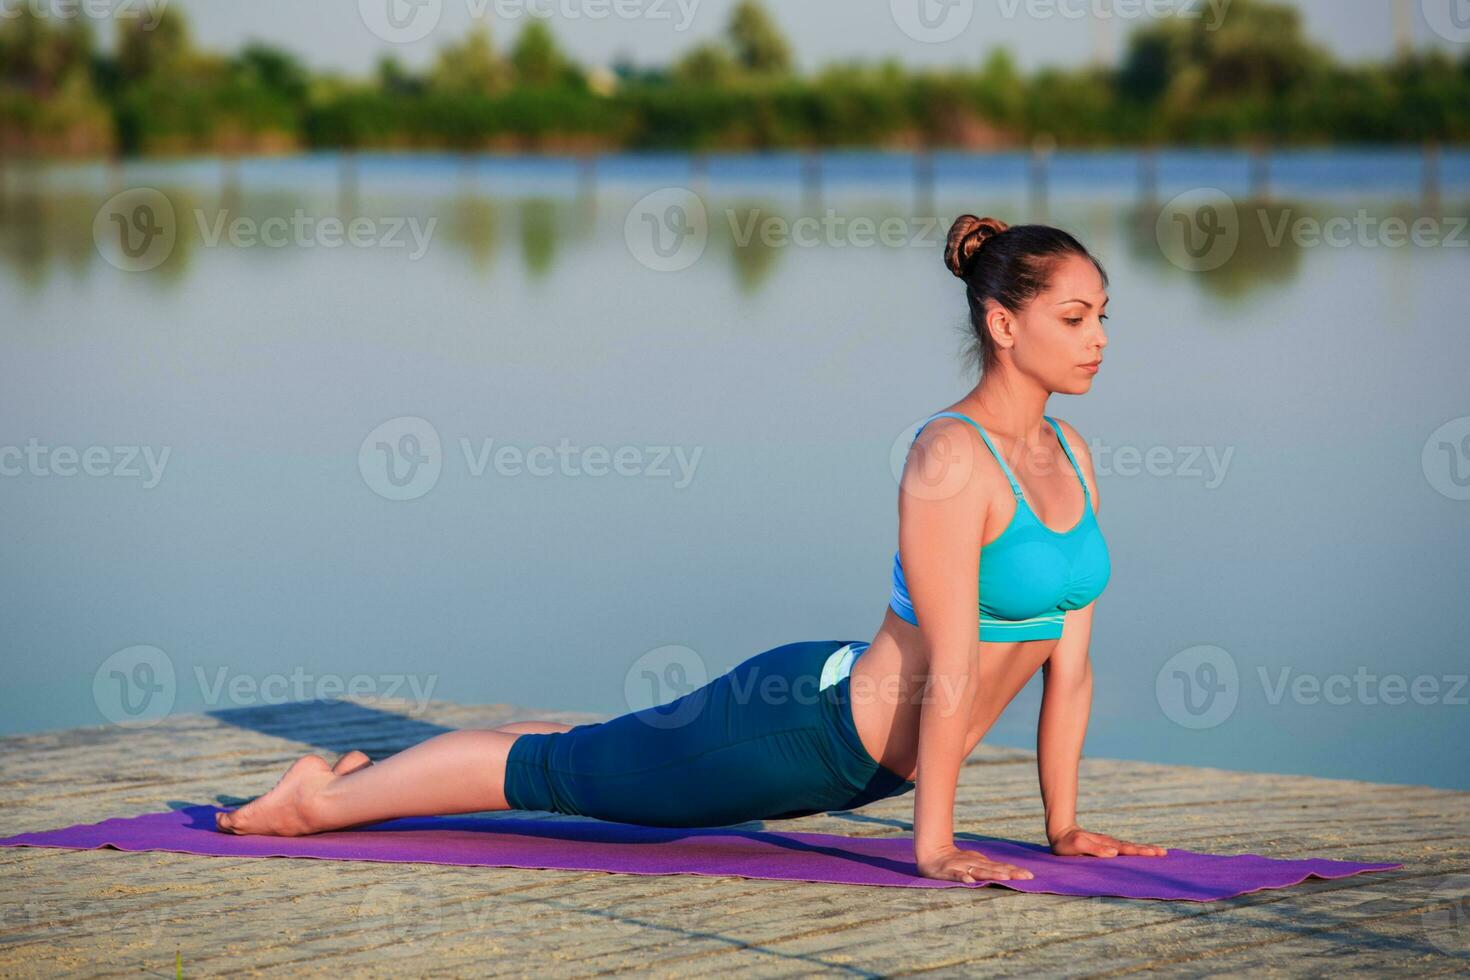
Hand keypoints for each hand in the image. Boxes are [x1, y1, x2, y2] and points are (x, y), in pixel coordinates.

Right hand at [917, 844, 1034, 883]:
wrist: (931, 853)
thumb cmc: (956, 861)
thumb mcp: (974, 863)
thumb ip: (990, 869)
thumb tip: (1010, 874)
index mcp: (981, 863)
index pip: (1001, 867)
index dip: (1015, 871)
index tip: (1030, 876)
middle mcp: (974, 864)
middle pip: (994, 869)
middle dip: (1010, 873)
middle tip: (1026, 877)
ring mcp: (962, 867)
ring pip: (979, 871)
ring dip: (991, 874)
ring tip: (1004, 878)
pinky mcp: (948, 872)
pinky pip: (956, 875)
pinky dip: (963, 878)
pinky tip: (970, 883)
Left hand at [1048, 824, 1166, 857]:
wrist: (1060, 832)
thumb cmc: (1067, 842)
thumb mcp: (1078, 845)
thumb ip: (1094, 849)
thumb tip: (1115, 853)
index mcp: (1107, 844)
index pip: (1127, 849)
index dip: (1141, 851)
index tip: (1155, 853)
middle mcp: (1110, 844)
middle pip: (1132, 847)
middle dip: (1148, 850)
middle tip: (1164, 853)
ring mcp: (1109, 845)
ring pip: (1129, 847)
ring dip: (1143, 850)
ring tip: (1159, 853)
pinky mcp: (1105, 847)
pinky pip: (1123, 850)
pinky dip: (1134, 851)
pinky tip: (1140, 854)